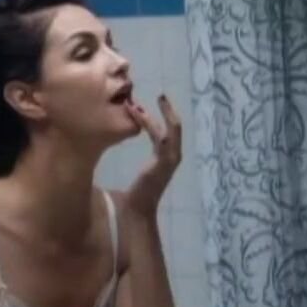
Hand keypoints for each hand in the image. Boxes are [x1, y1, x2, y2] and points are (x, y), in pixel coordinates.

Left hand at [123, 93, 181, 218]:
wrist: (137, 210)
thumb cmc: (135, 194)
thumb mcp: (141, 171)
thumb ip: (144, 159)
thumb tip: (129, 149)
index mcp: (168, 158)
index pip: (171, 132)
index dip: (165, 117)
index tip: (152, 105)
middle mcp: (174, 157)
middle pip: (177, 127)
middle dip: (169, 110)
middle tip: (161, 96)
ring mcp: (171, 159)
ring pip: (170, 129)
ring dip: (156, 115)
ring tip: (141, 104)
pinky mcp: (165, 162)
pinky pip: (160, 137)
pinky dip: (149, 123)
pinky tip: (137, 114)